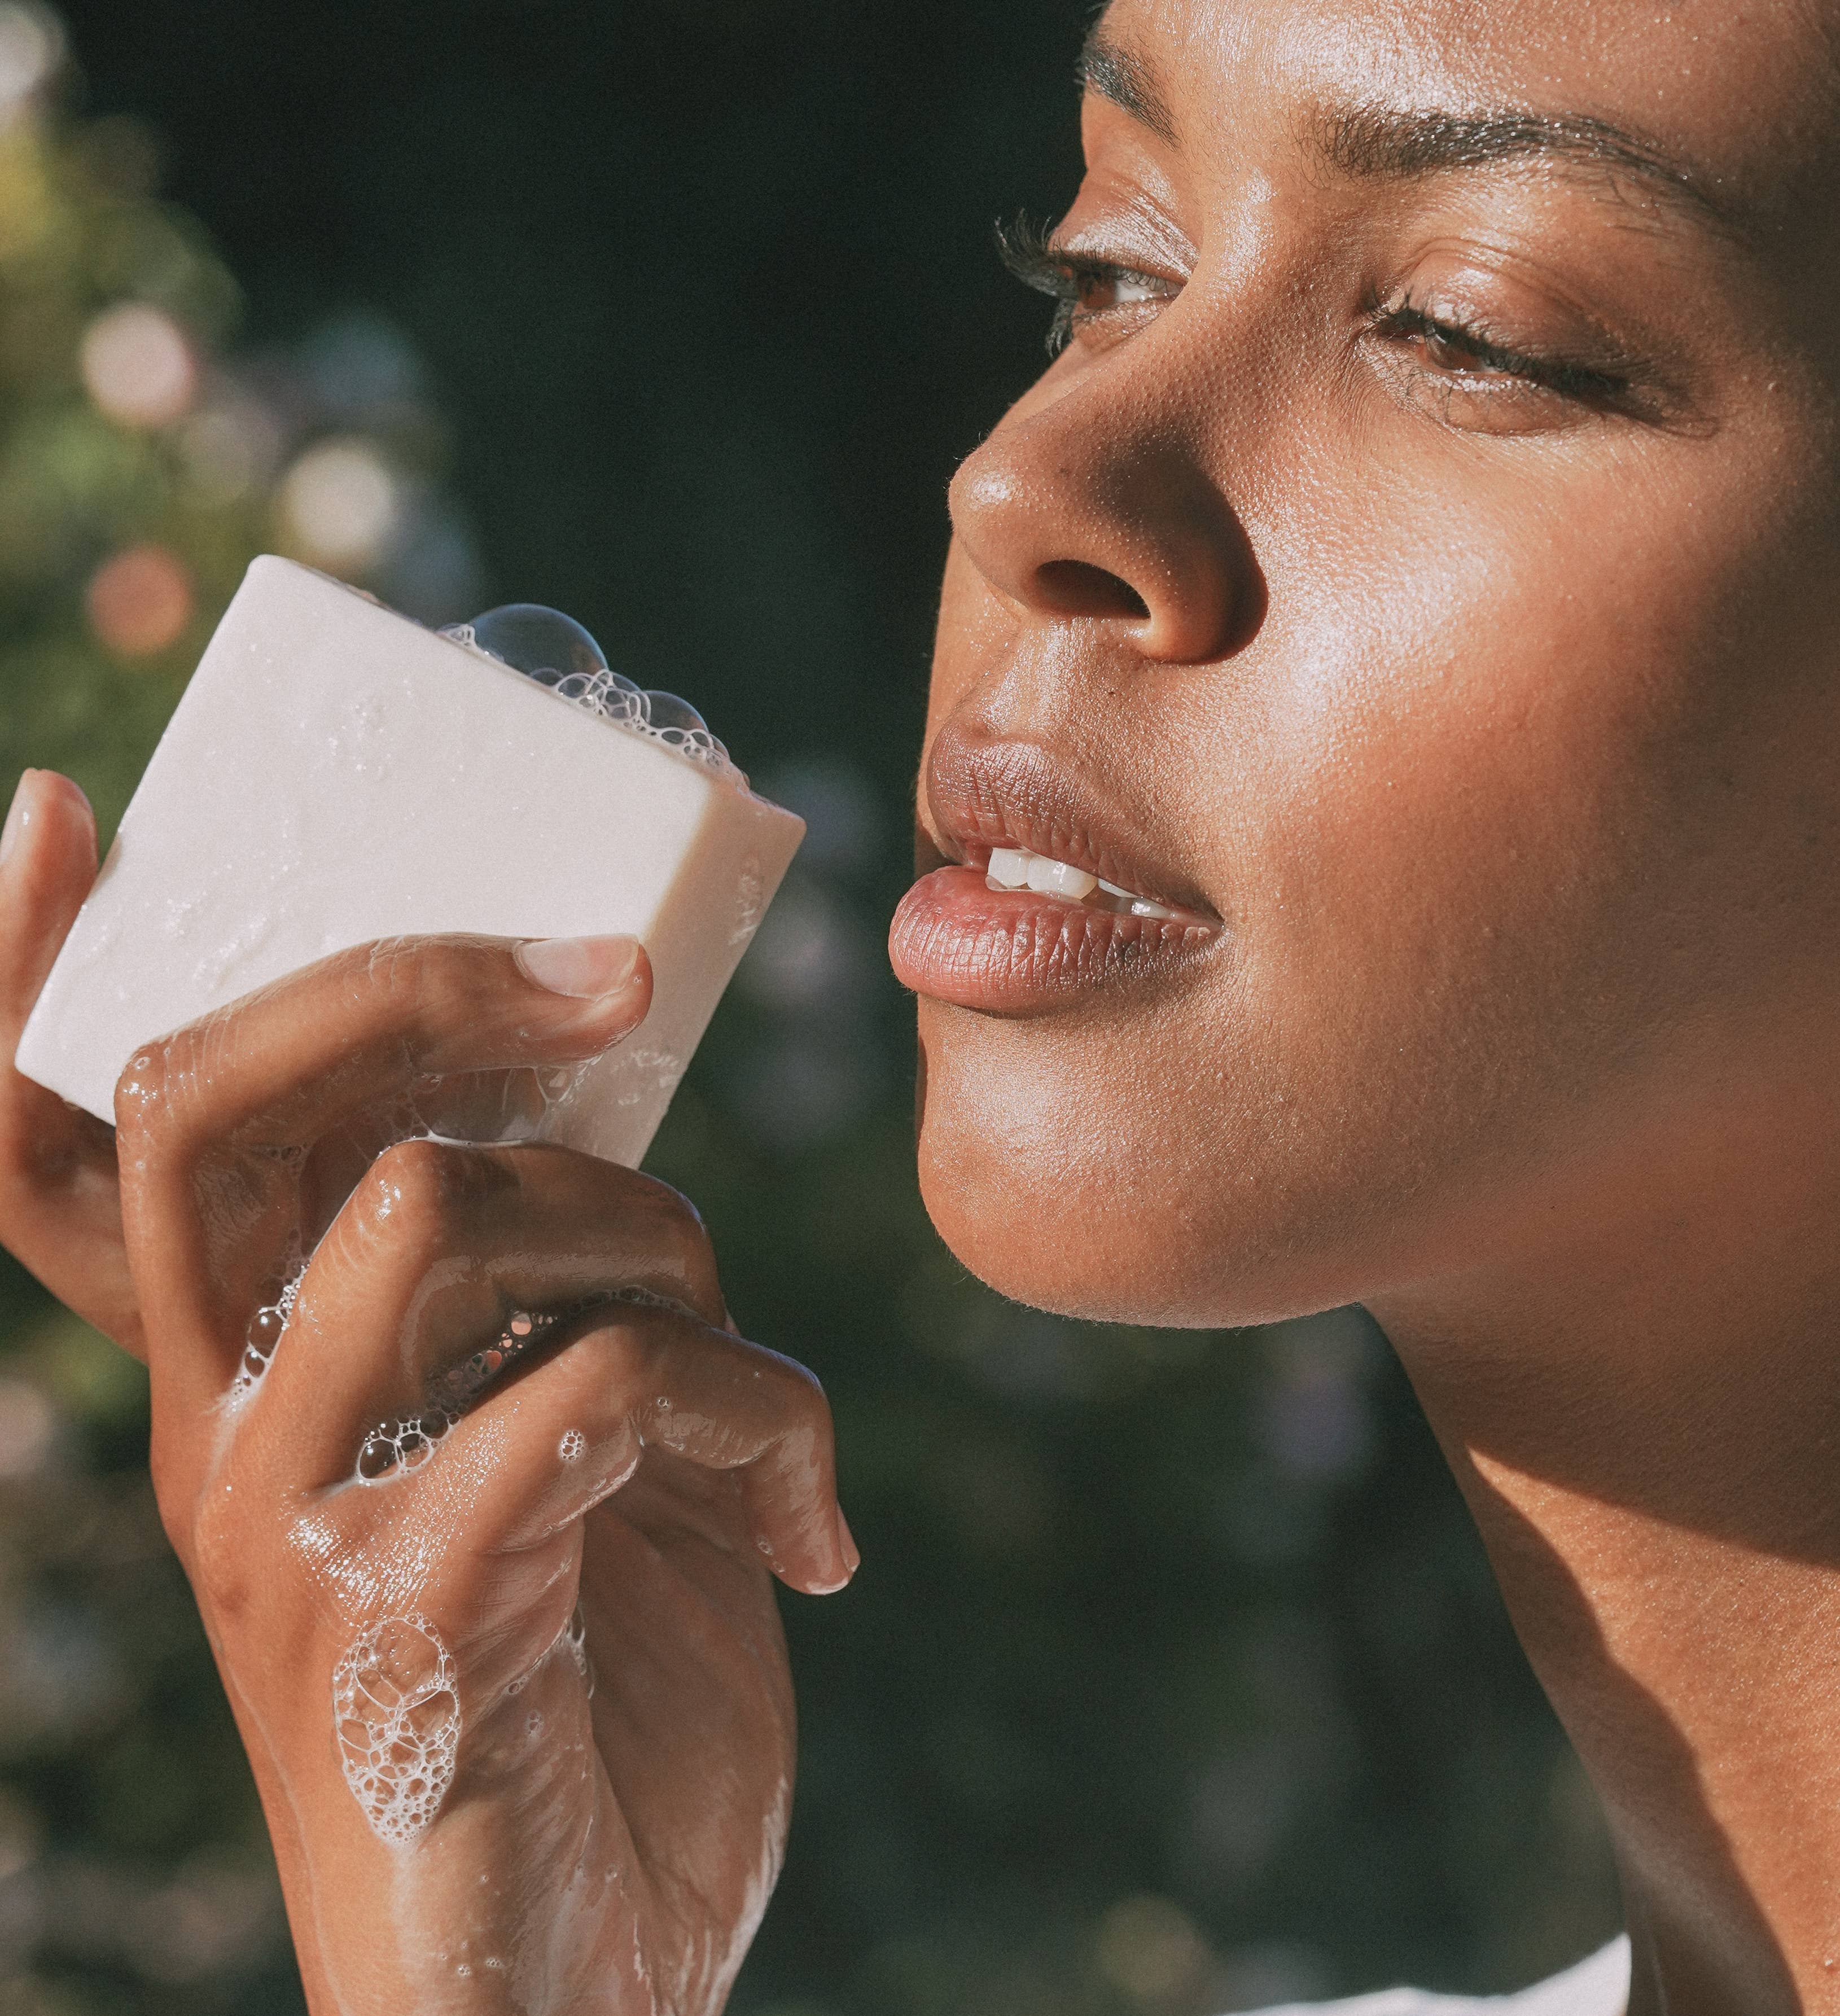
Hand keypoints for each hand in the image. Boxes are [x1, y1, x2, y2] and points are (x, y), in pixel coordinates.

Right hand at [0, 769, 855, 2013]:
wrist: (576, 1989)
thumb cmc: (589, 1691)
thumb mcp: (556, 1446)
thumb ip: (535, 1292)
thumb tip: (606, 1112)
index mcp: (245, 1384)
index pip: (60, 1160)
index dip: (25, 981)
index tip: (68, 815)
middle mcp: (225, 1436)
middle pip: (220, 1100)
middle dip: (425, 983)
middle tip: (606, 972)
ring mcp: (294, 1527)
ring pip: (442, 1207)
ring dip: (661, 1231)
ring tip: (749, 1376)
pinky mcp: (410, 1612)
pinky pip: (598, 1384)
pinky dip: (757, 1412)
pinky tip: (808, 1532)